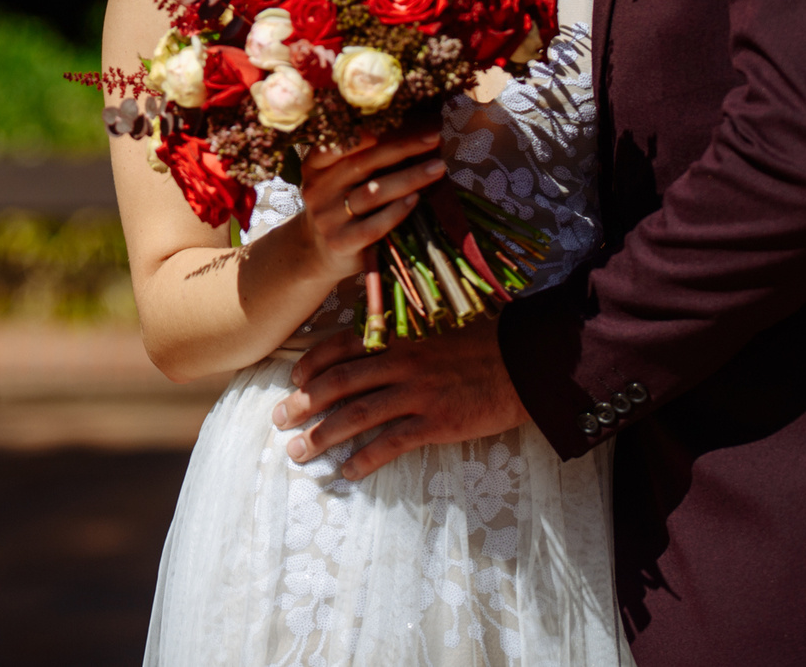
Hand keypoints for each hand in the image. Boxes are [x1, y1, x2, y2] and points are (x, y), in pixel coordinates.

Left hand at [272, 323, 528, 478]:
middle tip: (278, 419)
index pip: (343, 345)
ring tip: (298, 451)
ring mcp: (418, 394)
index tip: (293, 378)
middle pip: (339, 383)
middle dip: (303, 402)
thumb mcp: (440, 333)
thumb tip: (378, 352)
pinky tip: (347, 472)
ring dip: (323, 434)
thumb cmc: (485, 347)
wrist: (526, 362)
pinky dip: (365, 458)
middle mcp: (402, 364)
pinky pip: (391, 443)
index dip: (312, 362)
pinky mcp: (437, 423)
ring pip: (357, 415)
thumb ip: (406, 342)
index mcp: (401, 339)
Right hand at [289, 127, 445, 284]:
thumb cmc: (339, 208)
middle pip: (363, 163)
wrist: (318, 256)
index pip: (337, 144)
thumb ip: (358, 158)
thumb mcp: (335, 180)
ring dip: (409, 178)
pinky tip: (416, 199)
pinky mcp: (342, 243)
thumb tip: (408, 131)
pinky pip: (374, 225)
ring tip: (437, 168)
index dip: (364, 132)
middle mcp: (318, 190)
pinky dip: (397, 211)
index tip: (396, 119)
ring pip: (372, 193)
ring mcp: (328, 218)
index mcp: (315, 168)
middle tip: (434, 138)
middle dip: (402, 148)